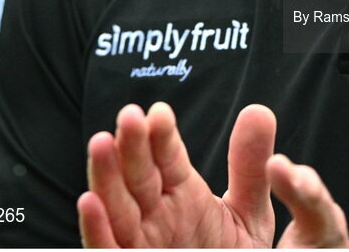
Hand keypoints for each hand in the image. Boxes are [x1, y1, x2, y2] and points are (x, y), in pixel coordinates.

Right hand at [77, 102, 348, 248]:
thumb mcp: (249, 213)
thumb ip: (251, 167)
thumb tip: (260, 111)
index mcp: (181, 194)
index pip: (167, 158)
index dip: (162, 136)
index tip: (159, 111)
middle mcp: (156, 216)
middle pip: (140, 176)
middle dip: (132, 146)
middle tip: (129, 115)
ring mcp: (141, 243)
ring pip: (117, 208)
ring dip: (106, 177)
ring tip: (101, 142)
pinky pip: (108, 250)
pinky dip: (96, 229)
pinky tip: (89, 202)